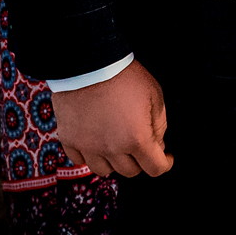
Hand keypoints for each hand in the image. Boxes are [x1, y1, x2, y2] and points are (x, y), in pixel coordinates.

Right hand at [52, 59, 173, 177]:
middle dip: (140, 160)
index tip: (165, 158)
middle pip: (130, 171)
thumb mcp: (154, 95)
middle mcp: (112, 149)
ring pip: (104, 171)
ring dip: (114, 161)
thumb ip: (159, 124)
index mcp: (136, 139)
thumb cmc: (124, 76)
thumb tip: (157, 144)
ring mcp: (88, 147)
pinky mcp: (70, 140)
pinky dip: (90, 155)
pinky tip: (96, 141)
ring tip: (117, 145)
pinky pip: (80, 160)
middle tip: (140, 144)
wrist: (89, 63)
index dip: (164, 164)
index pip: (155, 168)